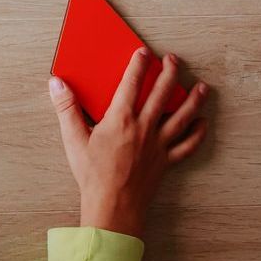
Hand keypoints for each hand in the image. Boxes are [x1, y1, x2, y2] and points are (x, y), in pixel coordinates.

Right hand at [49, 48, 209, 237]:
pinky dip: (197, 134)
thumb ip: (66, 108)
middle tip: (174, 60)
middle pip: (161, 94)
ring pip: (182, 116)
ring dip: (193, 100)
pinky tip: (203, 123)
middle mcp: (144, 128)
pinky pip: (187, 145)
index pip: (131, 83)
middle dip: (169, 73)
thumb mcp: (74, 139)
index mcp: (121, 120)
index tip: (144, 52)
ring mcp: (158, 144)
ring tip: (201, 87)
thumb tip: (57, 84)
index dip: (138, 65)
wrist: (113, 207)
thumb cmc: (93, 176)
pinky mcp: (166, 161)